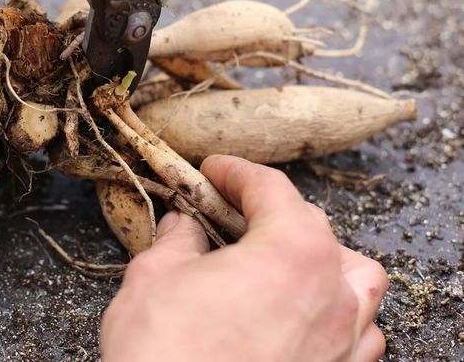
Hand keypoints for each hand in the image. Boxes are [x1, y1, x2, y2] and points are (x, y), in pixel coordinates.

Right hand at [100, 155, 387, 361]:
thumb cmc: (166, 354)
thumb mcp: (154, 276)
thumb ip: (176, 239)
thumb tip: (183, 223)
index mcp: (291, 251)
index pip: (270, 188)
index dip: (236, 172)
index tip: (214, 170)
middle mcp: (331, 291)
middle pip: (313, 226)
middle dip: (268, 210)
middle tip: (226, 212)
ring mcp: (341, 340)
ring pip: (357, 278)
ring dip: (323, 256)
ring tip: (283, 258)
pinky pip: (360, 333)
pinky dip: (339, 311)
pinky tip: (305, 314)